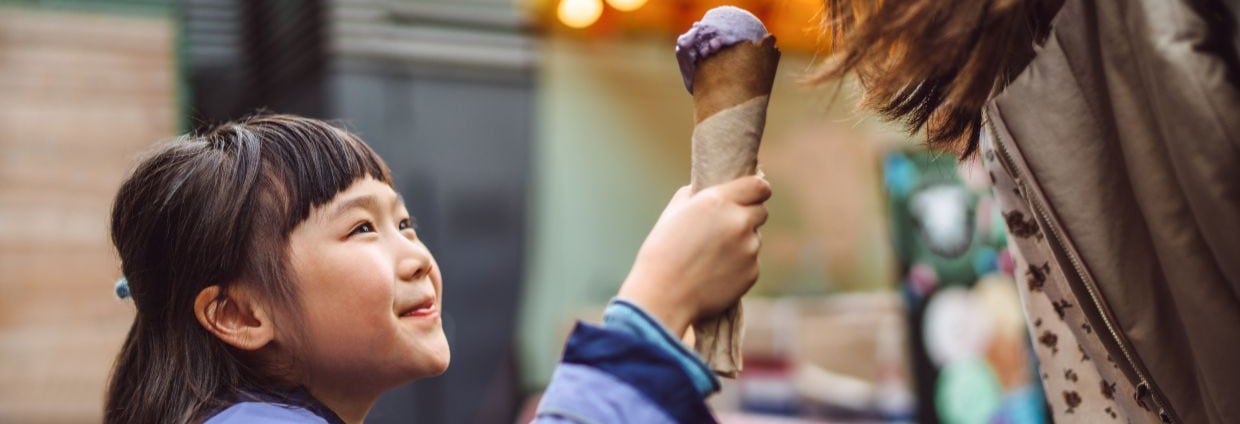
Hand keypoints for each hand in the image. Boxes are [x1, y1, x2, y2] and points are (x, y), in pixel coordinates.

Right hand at [618, 175, 770, 335]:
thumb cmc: (662, 252)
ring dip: (741, 242)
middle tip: (726, 228)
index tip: (751, 195)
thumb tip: (709, 191)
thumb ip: (695, 196)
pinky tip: (715, 274)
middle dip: (747, 216)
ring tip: (712, 257)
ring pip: (754, 239)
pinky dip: (738, 266)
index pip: (759, 186)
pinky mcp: (752, 273)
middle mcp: (739, 222)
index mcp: (719, 201)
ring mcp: (749, 249)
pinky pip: (750, 263)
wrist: (664, 296)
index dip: (756, 190)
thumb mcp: (673, 213)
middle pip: (761, 212)